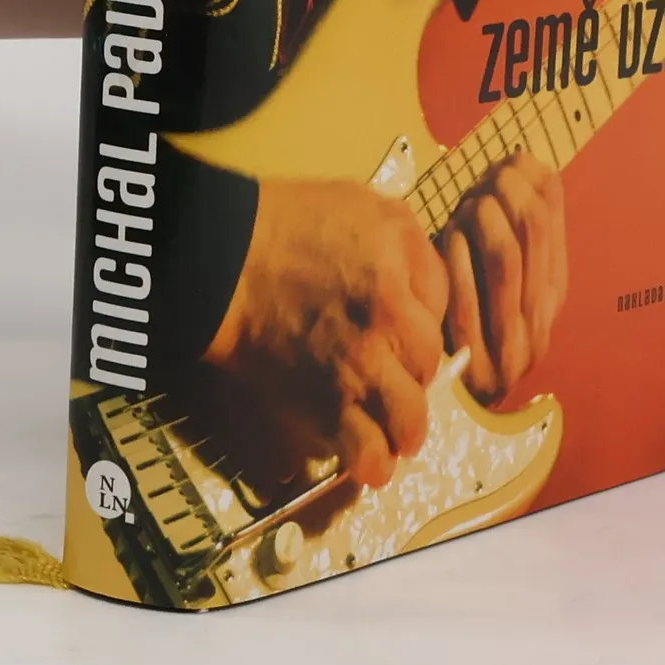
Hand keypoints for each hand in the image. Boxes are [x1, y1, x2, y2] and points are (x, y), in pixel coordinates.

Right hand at [205, 178, 448, 489]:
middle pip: (430, 365)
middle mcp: (390, 321)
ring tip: (394, 431)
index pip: (441, 310)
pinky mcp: (324, 405)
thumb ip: (407, 239)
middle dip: (417, 372)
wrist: (223, 262)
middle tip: (399, 376)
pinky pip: (365, 452)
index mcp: (401, 269)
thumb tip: (423, 284)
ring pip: (409, 421)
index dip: (424, 320)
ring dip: (405, 428)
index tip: (406, 328)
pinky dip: (372, 461)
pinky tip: (370, 456)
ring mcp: (359, 368)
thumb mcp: (363, 203)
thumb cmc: (288, 222)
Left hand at [440, 152, 568, 404]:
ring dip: (483, 221)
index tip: (503, 166)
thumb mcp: (496, 264)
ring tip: (467, 206)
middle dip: (505, 195)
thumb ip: (518, 220)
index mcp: (551, 290)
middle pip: (531, 231)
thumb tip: (530, 163)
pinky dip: (458, 263)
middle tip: (484, 182)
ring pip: (507, 258)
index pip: (549, 219)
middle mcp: (541, 319)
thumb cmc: (464, 309)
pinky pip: (470, 301)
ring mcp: (514, 347)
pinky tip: (448, 239)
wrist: (455, 398)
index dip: (525, 182)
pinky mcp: (480, 370)